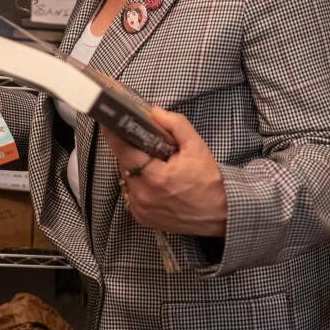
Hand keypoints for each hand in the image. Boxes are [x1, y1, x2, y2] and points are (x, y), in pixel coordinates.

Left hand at [103, 108, 227, 237]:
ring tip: (154, 164)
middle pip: (124, 163)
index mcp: (155, 177)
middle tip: (145, 143)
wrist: (220, 214)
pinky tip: (155, 182)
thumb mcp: (197, 146)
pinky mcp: (142, 218)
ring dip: (135, 168)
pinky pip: (132, 194)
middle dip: (130, 150)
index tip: (108, 121)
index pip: (122, 149)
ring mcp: (140, 209)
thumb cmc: (209, 181)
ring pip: (127, 179)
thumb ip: (175, 124)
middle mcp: (143, 195)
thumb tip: (154, 112)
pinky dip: (139, 185)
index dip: (113, 133)